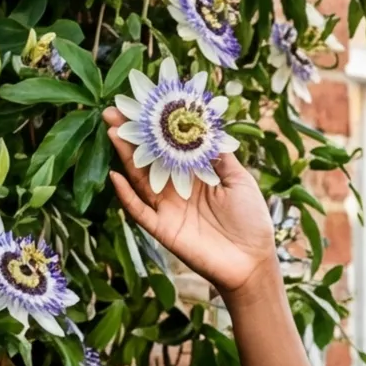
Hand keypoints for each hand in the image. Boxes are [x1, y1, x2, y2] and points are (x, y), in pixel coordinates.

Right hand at [104, 107, 279, 298]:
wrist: (252, 260)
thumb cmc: (251, 220)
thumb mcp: (240, 180)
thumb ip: (220, 156)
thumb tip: (207, 127)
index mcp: (195, 175)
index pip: (169, 146)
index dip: (156, 127)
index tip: (141, 105)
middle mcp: (176, 189)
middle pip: (148, 158)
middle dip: (131, 135)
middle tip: (112, 111)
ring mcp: (168, 209)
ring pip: (140, 179)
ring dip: (125, 157)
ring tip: (113, 132)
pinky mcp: (163, 229)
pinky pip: (140, 211)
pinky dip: (127, 195)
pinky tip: (115, 176)